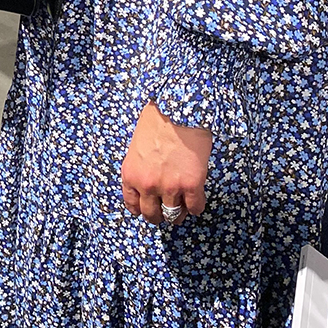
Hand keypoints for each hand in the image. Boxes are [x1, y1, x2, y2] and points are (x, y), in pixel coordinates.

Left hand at [121, 101, 211, 227]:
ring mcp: (170, 187)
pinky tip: (196, 198)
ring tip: (181, 209)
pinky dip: (196, 207)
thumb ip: (139, 168)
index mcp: (131, 175)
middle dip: (158, 216)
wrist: (177, 110)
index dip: (141, 209)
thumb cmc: (156, 122)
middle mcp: (148, 185)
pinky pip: (195, 208)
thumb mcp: (136, 147)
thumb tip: (147, 185)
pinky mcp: (192, 185)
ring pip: (173, 215)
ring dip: (178, 214)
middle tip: (165, 213)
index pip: (132, 205)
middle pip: (152, 215)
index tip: (147, 209)